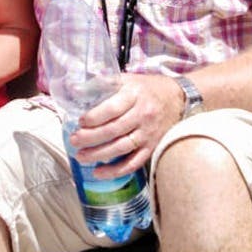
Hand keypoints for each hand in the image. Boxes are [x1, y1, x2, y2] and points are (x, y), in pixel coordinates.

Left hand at [68, 73, 183, 178]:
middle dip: (91, 137)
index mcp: (134, 95)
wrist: (177, 98)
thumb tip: (74, 88)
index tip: (80, 121)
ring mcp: (148, 133)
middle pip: (114, 129)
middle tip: (73, 141)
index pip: (113, 108)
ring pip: (122, 147)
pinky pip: (134, 162)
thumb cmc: (147, 88)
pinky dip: (116, 170)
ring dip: (99, 154)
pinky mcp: (152, 147)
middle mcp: (143, 114)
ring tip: (81, 157)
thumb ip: (103, 83)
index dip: (95, 117)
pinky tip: (99, 173)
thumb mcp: (128, 79)